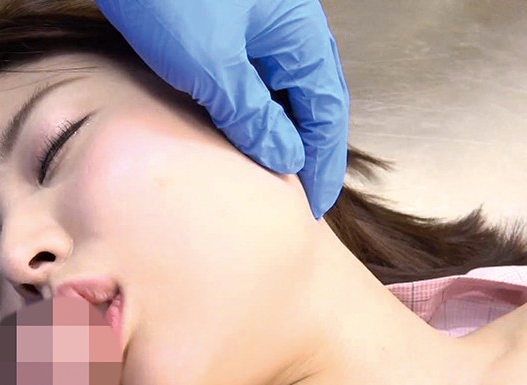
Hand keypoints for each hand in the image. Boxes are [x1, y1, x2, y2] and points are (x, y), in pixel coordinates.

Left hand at [96, 0, 349, 218]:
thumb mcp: (211, 63)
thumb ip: (251, 114)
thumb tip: (285, 158)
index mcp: (298, 33)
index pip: (327, 108)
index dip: (324, 160)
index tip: (315, 202)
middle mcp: (283, 29)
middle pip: (309, 100)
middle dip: (307, 151)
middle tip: (298, 197)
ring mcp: (252, 27)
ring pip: (277, 92)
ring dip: (277, 134)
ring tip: (269, 179)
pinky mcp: (219, 29)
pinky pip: (246, 80)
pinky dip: (247, 114)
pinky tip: (235, 139)